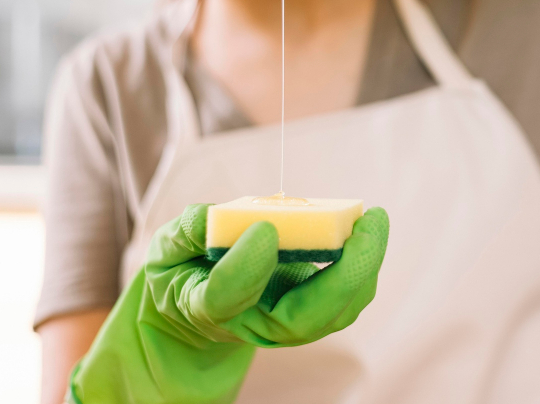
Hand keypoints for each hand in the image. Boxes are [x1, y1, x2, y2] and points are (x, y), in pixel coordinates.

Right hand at [68, 204, 388, 403]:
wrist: (193, 308)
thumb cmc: (182, 271)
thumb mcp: (166, 250)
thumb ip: (187, 233)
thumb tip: (219, 216)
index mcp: (203, 307)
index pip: (225, 297)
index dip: (246, 267)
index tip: (265, 229)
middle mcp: (250, 323)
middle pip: (303, 319)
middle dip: (345, 274)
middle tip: (368, 222)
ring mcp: (282, 324)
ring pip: (333, 313)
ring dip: (362, 269)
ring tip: (373, 222)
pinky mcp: (306, 313)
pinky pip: (343, 301)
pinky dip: (360, 267)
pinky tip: (366, 231)